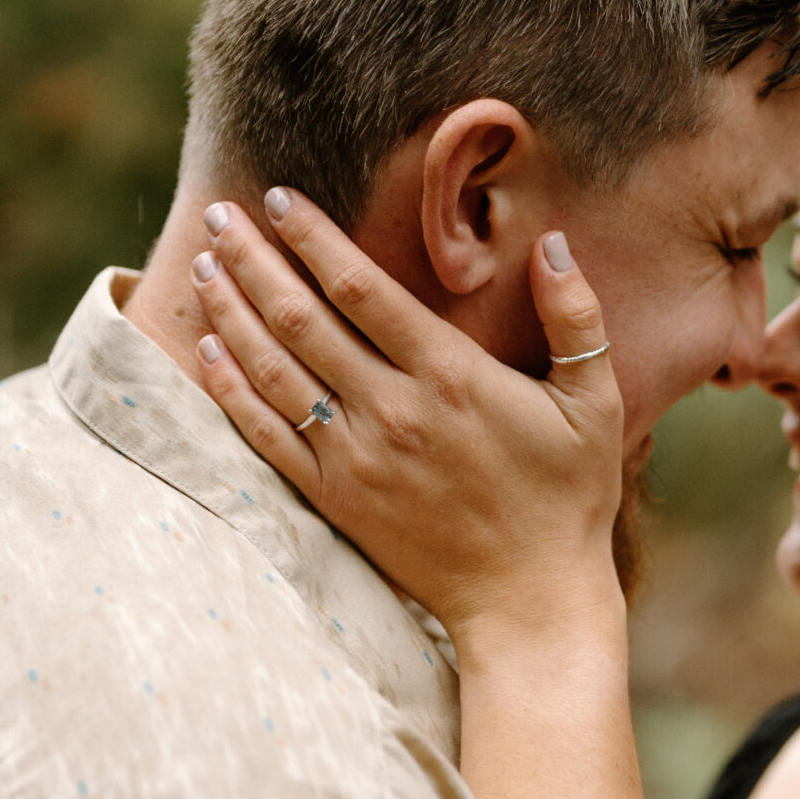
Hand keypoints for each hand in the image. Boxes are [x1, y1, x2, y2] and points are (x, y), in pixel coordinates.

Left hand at [190, 190, 625, 644]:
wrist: (530, 600)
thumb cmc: (568, 499)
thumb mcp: (595, 405)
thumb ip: (578, 320)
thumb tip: (555, 245)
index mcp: (451, 375)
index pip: (361, 288)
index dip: (313, 237)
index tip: (278, 197)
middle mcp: (394, 410)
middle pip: (301, 318)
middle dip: (254, 260)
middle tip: (219, 215)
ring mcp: (358, 456)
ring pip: (274, 370)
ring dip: (233, 313)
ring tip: (204, 266)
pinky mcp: (337, 499)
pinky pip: (269, 435)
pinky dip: (233, 389)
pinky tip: (210, 350)